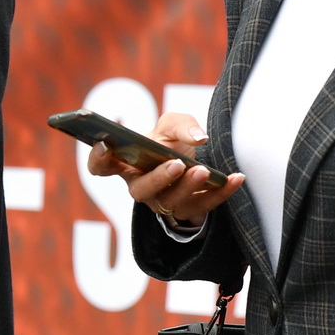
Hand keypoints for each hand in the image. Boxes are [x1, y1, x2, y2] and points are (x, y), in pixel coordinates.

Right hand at [86, 110, 242, 224]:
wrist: (195, 157)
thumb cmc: (173, 140)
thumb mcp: (174, 123)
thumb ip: (182, 124)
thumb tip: (198, 138)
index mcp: (127, 164)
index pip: (101, 167)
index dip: (98, 159)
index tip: (105, 144)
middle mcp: (141, 187)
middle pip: (142, 190)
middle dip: (159, 178)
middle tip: (177, 164)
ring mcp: (164, 203)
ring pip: (172, 203)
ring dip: (189, 187)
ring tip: (203, 170)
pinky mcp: (190, 211)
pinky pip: (205, 206)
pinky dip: (222, 192)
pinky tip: (236, 178)